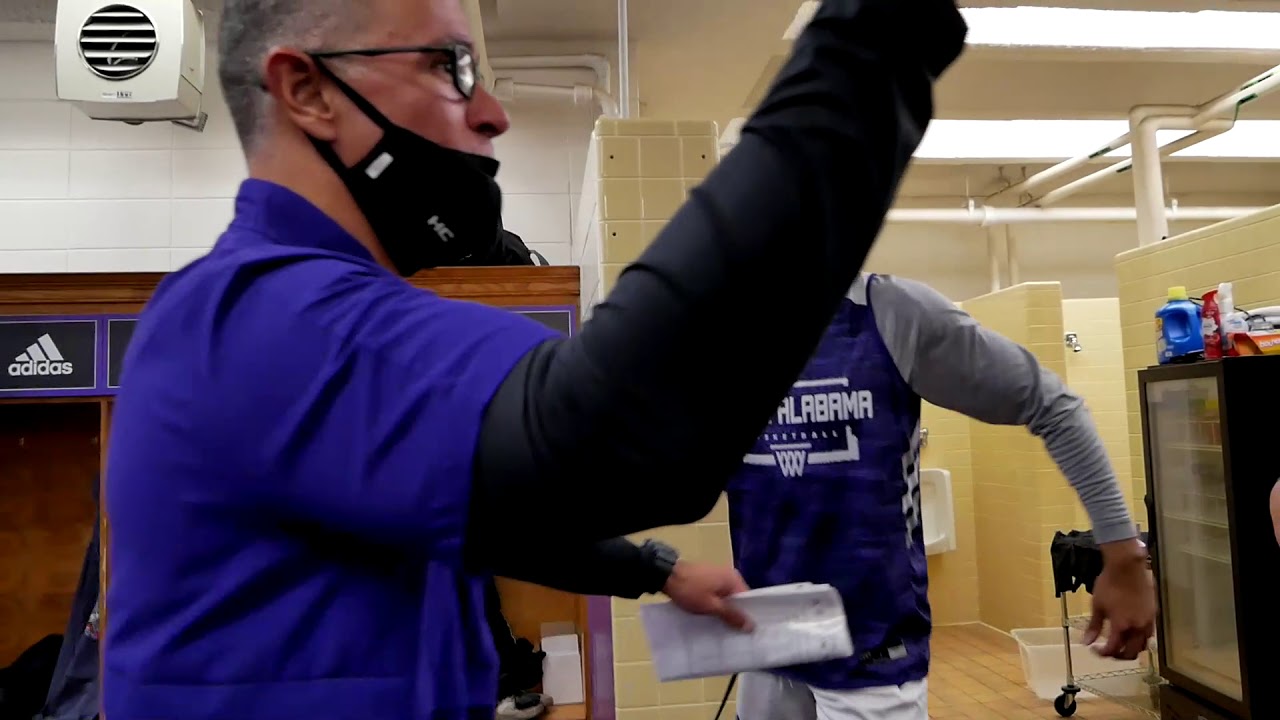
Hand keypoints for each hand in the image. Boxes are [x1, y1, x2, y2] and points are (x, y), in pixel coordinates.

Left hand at [662, 561, 753, 631]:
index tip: (749, 633)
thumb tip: (752, 626)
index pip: (749, 600)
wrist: (665, 575)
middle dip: (737, 616)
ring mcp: (717, 577)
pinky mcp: (707, 580)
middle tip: (738, 636)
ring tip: (726, 631)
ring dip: (725, 612)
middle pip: (738, 600)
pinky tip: (713, 619)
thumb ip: (731, 615)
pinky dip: (717, 606)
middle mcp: (729, 576)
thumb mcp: (711, 606)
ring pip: (727, 599)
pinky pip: (717, 596)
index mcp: (734, 579)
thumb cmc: (690, 590)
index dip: (749, 616)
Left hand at [1084, 539, 1155, 660]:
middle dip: (1119, 656)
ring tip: (1121, 645)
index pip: (1114, 649)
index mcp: (1121, 626)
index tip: (1095, 650)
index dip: (1103, 653)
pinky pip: (1149, 633)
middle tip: (1109, 651)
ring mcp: (1148, 621)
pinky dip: (1140, 638)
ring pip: (1143, 645)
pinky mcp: (1154, 614)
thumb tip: (1086, 642)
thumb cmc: (1108, 584)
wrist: (1127, 567)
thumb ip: (1093, 626)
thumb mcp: (1097, 605)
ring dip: (1132, 649)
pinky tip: (1131, 633)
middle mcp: (1137, 627)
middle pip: (1131, 652)